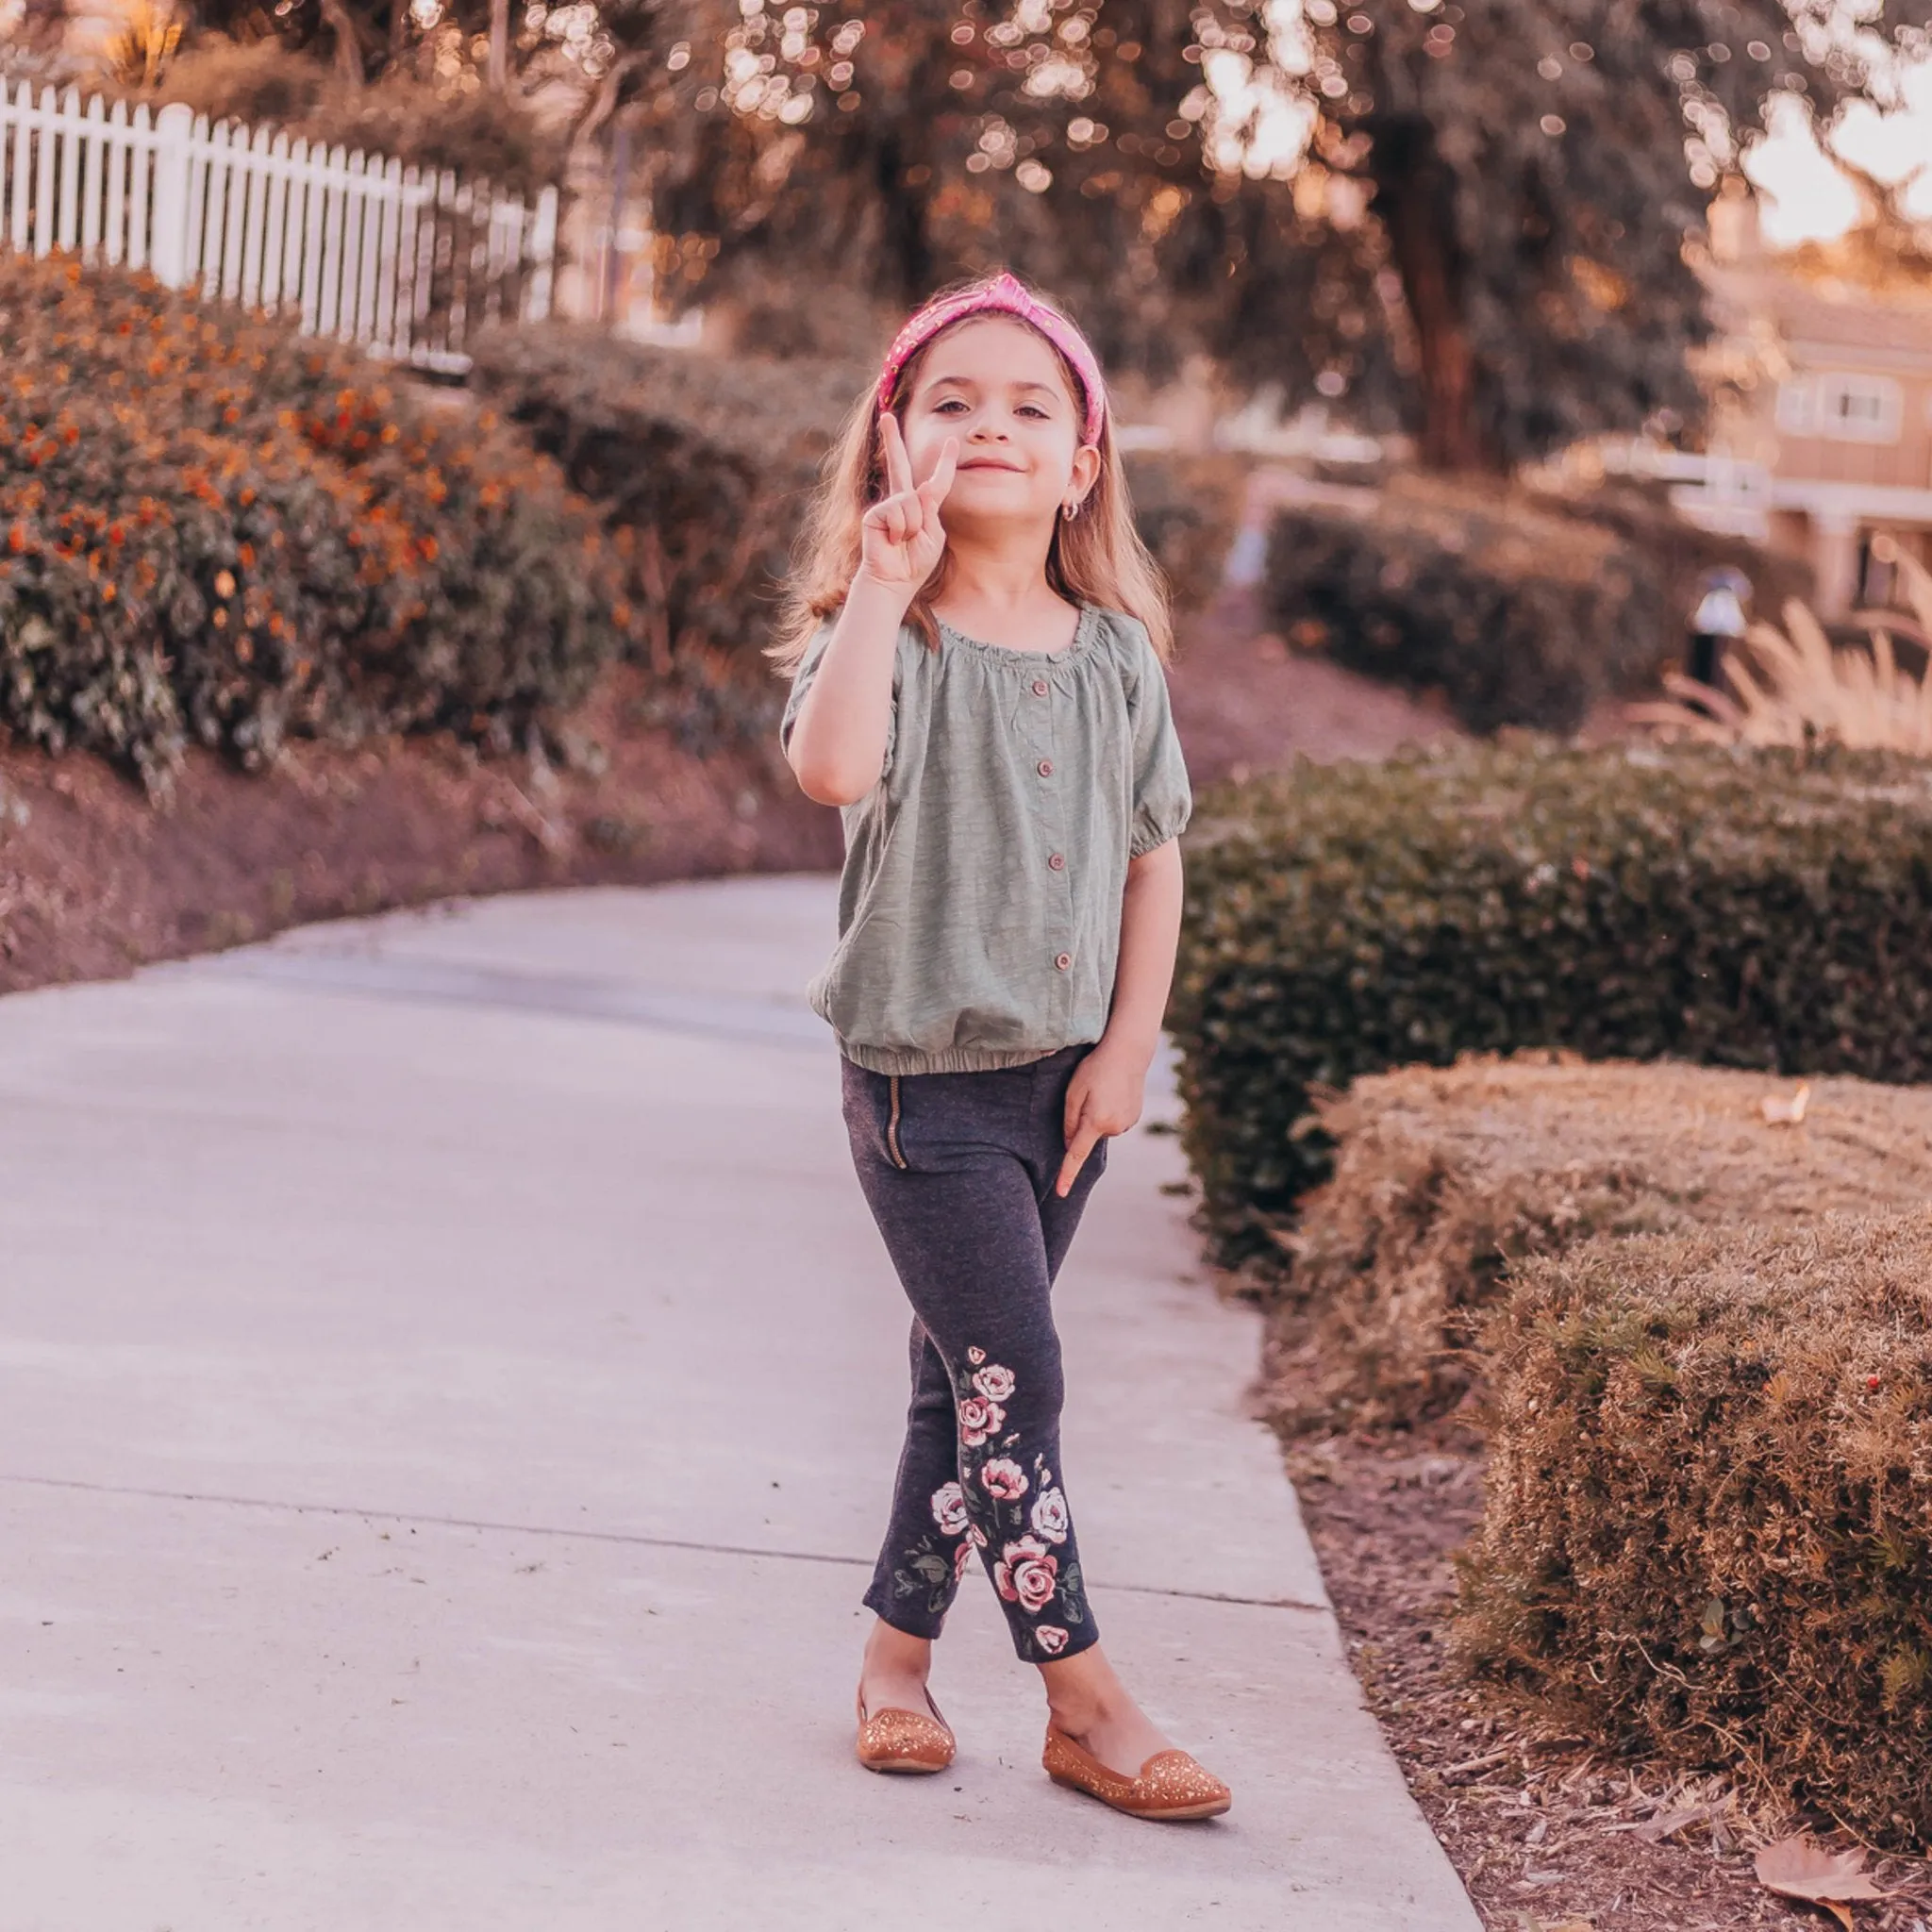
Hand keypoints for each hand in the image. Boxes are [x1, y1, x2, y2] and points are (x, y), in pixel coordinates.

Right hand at [859, 414, 956, 591]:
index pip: (935, 481)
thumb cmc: (914, 563)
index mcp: (921, 507)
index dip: (944, 463)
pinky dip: (900, 530)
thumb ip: (929, 510)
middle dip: (892, 440)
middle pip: (900, 464)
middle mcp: (902, 501)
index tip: (950, 443)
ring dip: (913, 526)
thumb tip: (919, 488)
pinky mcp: (875, 514)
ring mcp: (887, 506)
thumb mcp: (933, 535)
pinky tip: (892, 541)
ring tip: (904, 541)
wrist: (895, 581)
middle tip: (887, 415)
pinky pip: (898, 512)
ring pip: (912, 501)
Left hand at [1056, 1039, 1150, 1197]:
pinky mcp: (1134, 1118)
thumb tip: (1068, 1143)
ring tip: (1104, 1089)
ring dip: (1097, 1114)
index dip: (1067, 1175)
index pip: (1076, 1154)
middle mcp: (1114, 1128)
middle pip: (1088, 1135)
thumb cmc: (1096, 1068)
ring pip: (1101, 1128)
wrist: (1129, 1052)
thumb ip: (1069, 1121)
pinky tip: (1114, 1091)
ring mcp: (1127, 1124)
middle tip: (1089, 1092)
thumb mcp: (1074, 1091)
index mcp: (1095, 1122)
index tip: (1061, 1192)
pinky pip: (1114, 1121)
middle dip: (1083, 1121)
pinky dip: (1110, 1111)